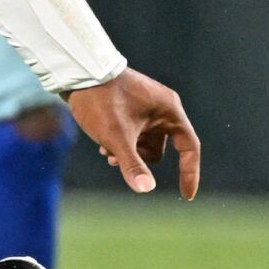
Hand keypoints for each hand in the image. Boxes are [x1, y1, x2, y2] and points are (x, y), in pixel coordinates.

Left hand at [67, 66, 200, 197]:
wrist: (77, 72)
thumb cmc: (100, 101)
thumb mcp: (116, 137)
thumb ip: (132, 164)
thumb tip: (146, 190)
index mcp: (169, 110)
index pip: (189, 147)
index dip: (190, 172)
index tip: (187, 195)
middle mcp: (162, 107)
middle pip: (161, 149)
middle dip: (138, 158)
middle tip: (114, 159)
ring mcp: (146, 107)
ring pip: (144, 143)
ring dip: (127, 152)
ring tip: (105, 151)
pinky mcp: (131, 107)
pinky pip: (133, 134)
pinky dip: (121, 142)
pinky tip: (102, 144)